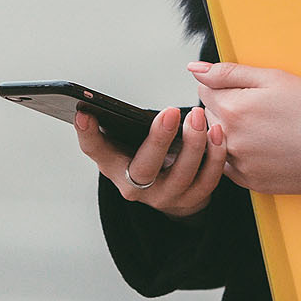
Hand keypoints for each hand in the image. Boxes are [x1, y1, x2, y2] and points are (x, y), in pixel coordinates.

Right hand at [75, 103, 228, 218]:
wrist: (168, 187)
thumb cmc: (144, 153)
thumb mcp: (126, 140)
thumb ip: (117, 123)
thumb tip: (101, 100)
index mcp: (113, 166)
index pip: (95, 151)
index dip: (88, 134)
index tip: (83, 113)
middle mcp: (135, 188)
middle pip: (144, 168)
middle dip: (158, 139)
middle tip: (170, 112)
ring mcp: (164, 197)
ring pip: (181, 175)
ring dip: (194, 145)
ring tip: (199, 118)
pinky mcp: (191, 200)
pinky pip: (207, 181)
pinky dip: (215, 156)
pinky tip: (216, 134)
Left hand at [188, 61, 300, 194]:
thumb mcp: (273, 77)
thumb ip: (228, 72)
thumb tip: (195, 68)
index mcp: (232, 109)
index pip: (203, 90)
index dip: (223, 85)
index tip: (245, 88)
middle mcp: (230, 140)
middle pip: (208, 116)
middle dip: (224, 107)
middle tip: (258, 107)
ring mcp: (239, 164)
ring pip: (218, 142)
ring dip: (231, 132)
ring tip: (262, 127)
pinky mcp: (251, 182)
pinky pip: (230, 166)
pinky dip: (240, 155)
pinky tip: (263, 146)